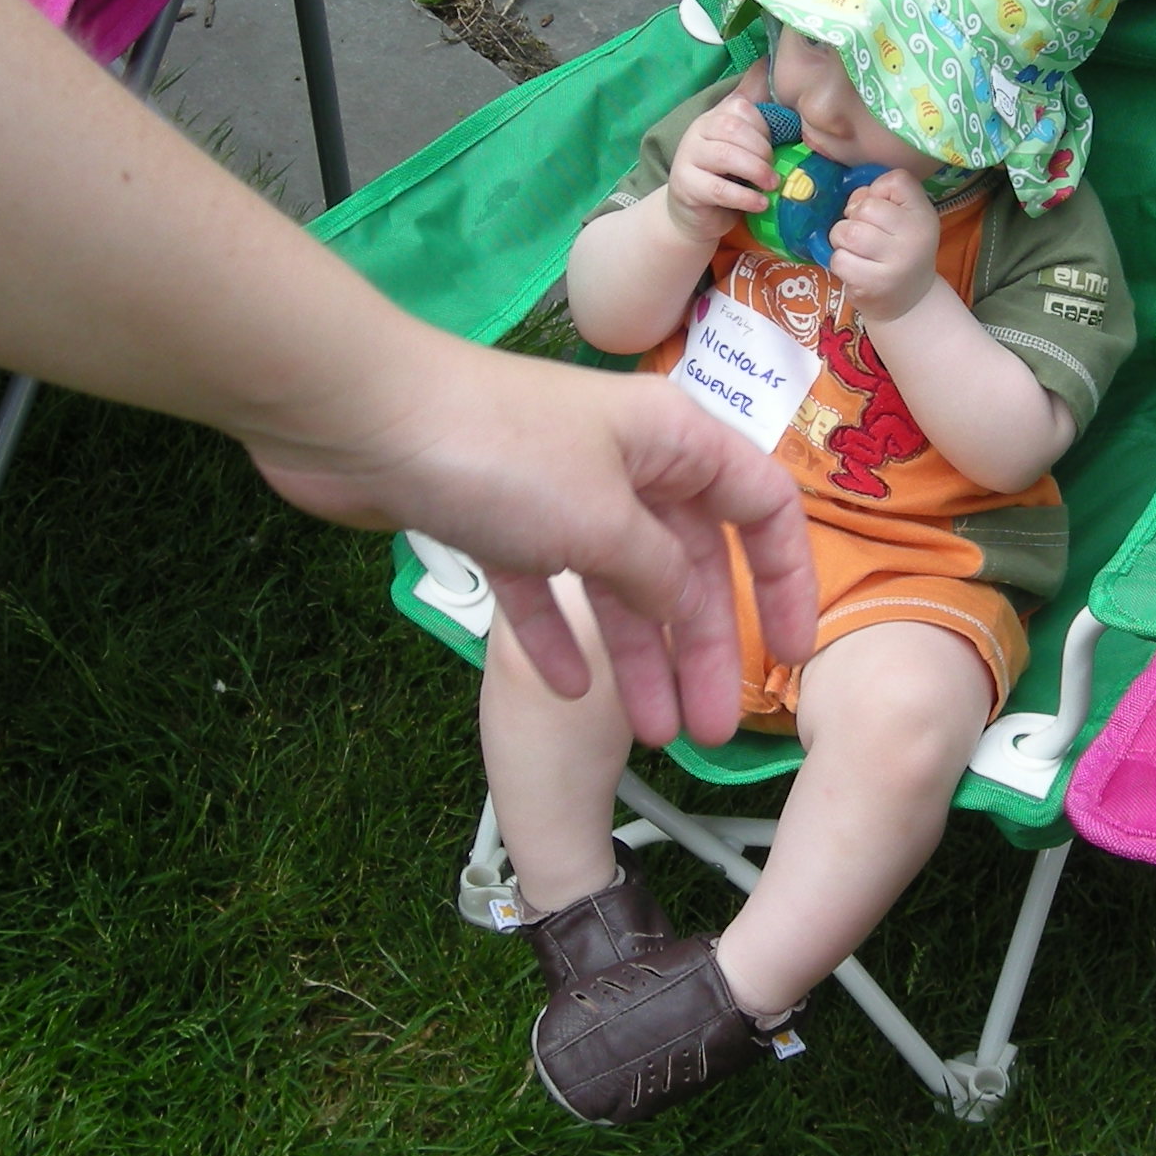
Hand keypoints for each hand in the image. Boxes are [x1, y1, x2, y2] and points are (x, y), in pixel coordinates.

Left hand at [240, 339, 813, 749]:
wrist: (361, 419)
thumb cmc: (501, 457)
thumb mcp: (605, 523)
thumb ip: (661, 572)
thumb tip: (686, 602)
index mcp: (674, 440)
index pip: (762, 506)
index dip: (787, 579)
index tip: (794, 654)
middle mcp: (627, 461)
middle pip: (688, 561)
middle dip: (705, 647)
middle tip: (713, 731)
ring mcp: (558, 490)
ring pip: (619, 584)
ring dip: (639, 658)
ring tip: (651, 736)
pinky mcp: (496, 518)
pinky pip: (546, 588)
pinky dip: (559, 636)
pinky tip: (566, 691)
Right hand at [663, 71, 773, 244]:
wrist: (696, 215)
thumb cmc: (727, 179)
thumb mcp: (743, 150)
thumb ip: (757, 126)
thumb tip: (778, 82)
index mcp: (714, 117)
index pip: (740, 108)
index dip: (764, 128)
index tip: (775, 148)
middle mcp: (697, 131)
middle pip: (732, 128)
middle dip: (761, 149)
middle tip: (775, 172)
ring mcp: (687, 157)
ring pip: (725, 155)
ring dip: (756, 170)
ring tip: (772, 185)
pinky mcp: (685, 186)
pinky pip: (718, 188)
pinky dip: (745, 197)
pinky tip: (761, 204)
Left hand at [825, 168, 939, 320]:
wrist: (910, 301)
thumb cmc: (899, 251)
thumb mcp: (904, 219)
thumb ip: (879, 197)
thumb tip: (851, 202)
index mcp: (924, 214)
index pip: (896, 180)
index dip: (878, 190)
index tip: (883, 211)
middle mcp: (915, 237)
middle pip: (865, 207)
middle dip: (854, 218)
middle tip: (865, 235)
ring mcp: (896, 263)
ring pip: (847, 232)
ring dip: (842, 240)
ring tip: (857, 251)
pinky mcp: (873, 284)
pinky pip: (839, 259)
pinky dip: (840, 262)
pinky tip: (856, 269)